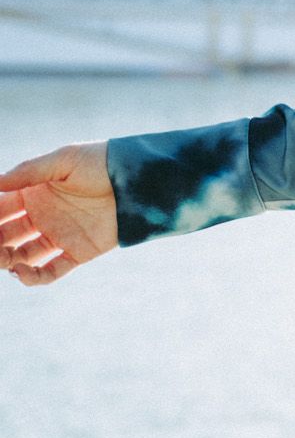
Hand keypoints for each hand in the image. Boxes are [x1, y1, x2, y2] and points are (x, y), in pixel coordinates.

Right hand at [0, 141, 120, 285]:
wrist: (137, 180)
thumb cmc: (100, 162)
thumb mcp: (64, 160)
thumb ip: (30, 172)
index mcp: (35, 192)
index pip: (1, 208)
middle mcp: (42, 215)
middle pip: (7, 235)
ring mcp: (59, 235)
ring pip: (23, 255)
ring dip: (8, 260)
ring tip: (3, 259)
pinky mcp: (77, 252)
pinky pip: (50, 271)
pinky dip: (33, 277)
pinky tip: (22, 272)